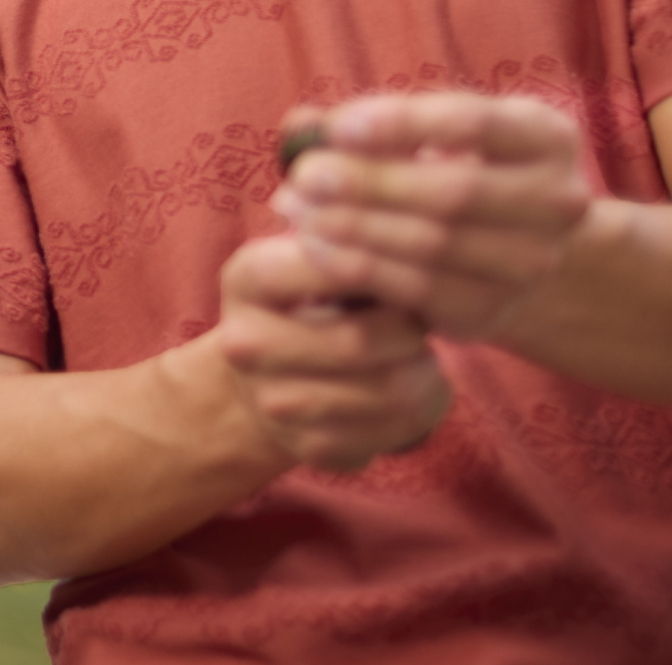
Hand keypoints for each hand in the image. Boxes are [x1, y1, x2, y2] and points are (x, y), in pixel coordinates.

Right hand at [217, 234, 451, 472]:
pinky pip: (391, 433)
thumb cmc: (311, 296)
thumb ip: (352, 237)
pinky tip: (415, 389)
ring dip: (426, 372)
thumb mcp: (316, 253)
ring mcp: (272, 402)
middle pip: (359, 341)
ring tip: (423, 354)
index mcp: (246, 279)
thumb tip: (403, 225)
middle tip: (423, 321)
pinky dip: (422, 409)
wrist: (268, 371)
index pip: (326, 264)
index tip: (409, 266)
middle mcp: (245, 344)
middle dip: (411, 330)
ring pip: (387, 393)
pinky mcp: (307, 447)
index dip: (384, 266)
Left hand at [274, 93, 593, 339]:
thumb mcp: (429, 132)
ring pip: (433, 245)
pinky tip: (313, 246)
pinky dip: (359, 267)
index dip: (402, 124)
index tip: (337, 127)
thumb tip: (302, 123)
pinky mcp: (493, 311)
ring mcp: (533, 265)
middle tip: (305, 173)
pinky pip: (418, 291)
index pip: (474, 123)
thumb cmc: (451, 166)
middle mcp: (558, 203)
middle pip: (455, 192)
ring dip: (353, 226)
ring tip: (293, 205)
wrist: (502, 247)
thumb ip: (367, 123)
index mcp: (548, 138)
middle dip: (370, 183)